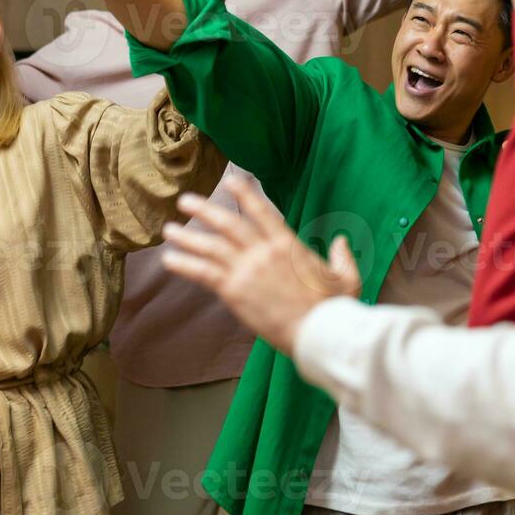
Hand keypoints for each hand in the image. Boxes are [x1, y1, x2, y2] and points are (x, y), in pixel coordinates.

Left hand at [162, 175, 361, 356]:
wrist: (319, 333)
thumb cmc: (335, 308)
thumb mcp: (346, 277)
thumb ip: (341, 257)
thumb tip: (341, 242)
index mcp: (288, 245)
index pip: (262, 211)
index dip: (245, 194)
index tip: (231, 180)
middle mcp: (264, 252)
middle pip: (228, 224)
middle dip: (205, 210)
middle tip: (185, 200)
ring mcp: (248, 271)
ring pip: (211, 246)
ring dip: (188, 237)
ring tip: (169, 229)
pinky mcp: (235, 292)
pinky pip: (204, 273)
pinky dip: (185, 264)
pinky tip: (169, 259)